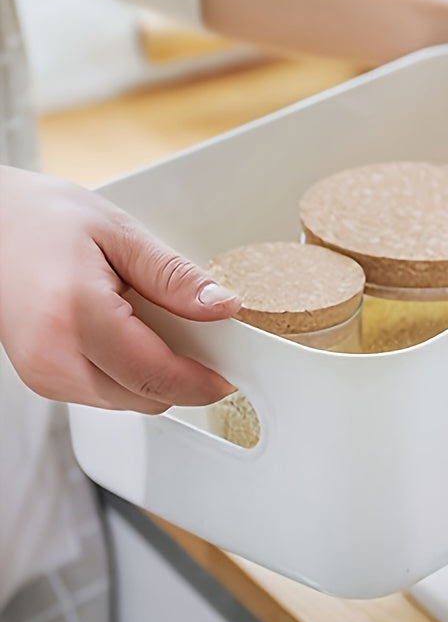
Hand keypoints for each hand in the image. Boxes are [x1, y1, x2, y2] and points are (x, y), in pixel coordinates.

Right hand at [0, 166, 239, 412]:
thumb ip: (175, 278)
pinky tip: (129, 331)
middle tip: (202, 336)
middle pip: (145, 397)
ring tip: (154, 321)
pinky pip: (105, 392)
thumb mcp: (121, 234)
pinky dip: (130, 372)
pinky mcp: (41, 377)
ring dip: (156, 375)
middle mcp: (53, 356)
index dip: (201, 382)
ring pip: (127, 401)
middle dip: (182, 377)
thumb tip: (222, 307)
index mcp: (76, 316)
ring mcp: (42, 373)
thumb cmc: (42, 220)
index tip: (230, 375)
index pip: (156, 375)